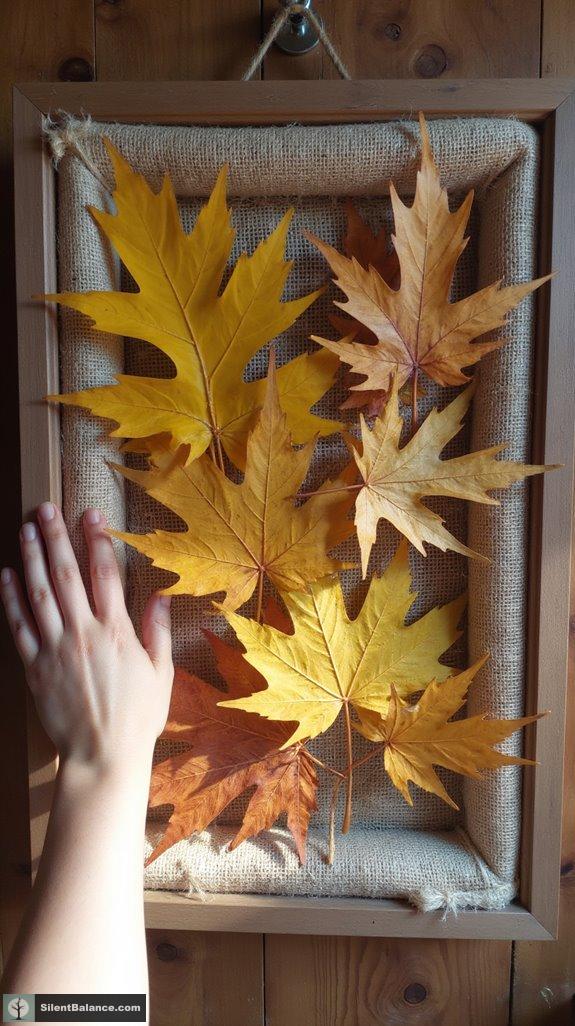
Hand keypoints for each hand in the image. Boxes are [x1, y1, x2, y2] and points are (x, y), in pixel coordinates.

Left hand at [1, 502, 173, 778]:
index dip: (98, 541)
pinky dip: (11, 600)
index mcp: (117, 632)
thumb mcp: (161, 673)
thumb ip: (158, 632)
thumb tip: (162, 596)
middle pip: (67, 575)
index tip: (91, 515)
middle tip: (47, 509)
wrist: (103, 756)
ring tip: (26, 530)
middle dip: (57, 538)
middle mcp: (84, 634)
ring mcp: (56, 649)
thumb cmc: (137, 718)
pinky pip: (19, 627)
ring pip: (40, 594)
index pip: (105, 575)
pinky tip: (6, 576)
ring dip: (31, 559)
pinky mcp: (35, 668)